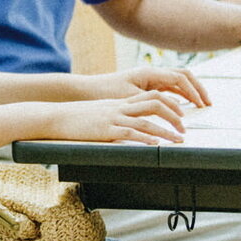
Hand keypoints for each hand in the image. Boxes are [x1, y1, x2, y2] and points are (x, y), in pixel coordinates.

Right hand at [51, 93, 186, 145]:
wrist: (56, 116)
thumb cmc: (76, 116)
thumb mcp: (100, 111)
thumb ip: (117, 114)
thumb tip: (131, 124)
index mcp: (120, 102)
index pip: (151, 95)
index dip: (170, 103)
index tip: (181, 114)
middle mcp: (120, 107)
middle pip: (154, 104)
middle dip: (174, 115)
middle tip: (185, 127)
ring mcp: (113, 118)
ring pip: (146, 121)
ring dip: (166, 131)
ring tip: (179, 140)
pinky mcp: (105, 130)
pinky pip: (129, 134)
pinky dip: (145, 139)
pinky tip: (156, 145)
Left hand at [107, 65, 210, 109]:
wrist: (89, 90)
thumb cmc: (106, 93)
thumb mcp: (130, 99)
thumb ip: (152, 102)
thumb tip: (175, 107)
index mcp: (149, 73)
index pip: (180, 78)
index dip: (193, 91)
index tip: (202, 105)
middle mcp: (152, 73)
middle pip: (183, 76)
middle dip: (198, 88)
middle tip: (208, 103)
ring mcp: (150, 78)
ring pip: (178, 82)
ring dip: (191, 91)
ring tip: (202, 105)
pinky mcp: (147, 86)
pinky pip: (170, 88)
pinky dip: (181, 95)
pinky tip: (186, 106)